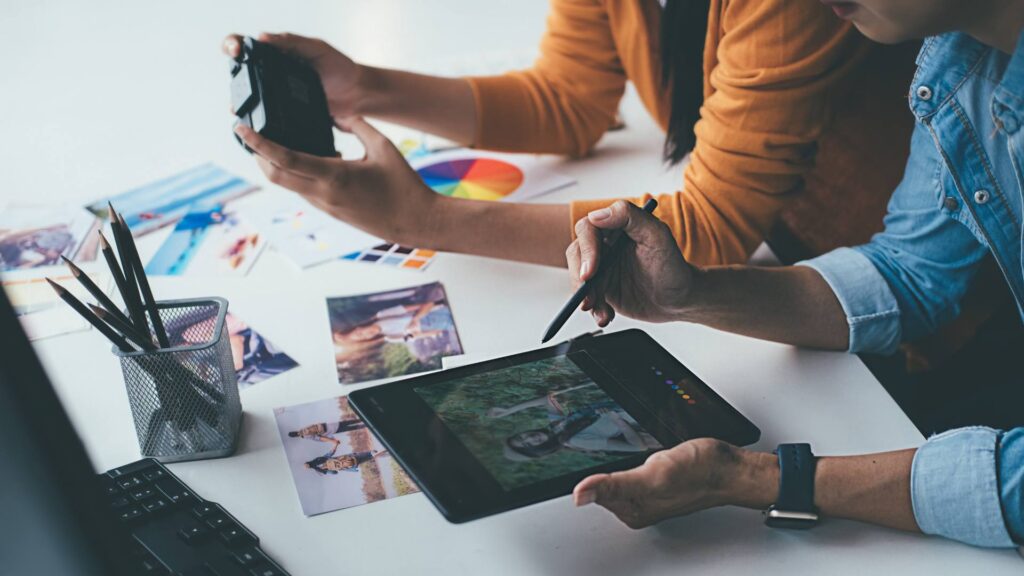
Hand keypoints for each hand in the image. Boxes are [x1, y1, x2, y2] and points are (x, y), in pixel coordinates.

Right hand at [222, 32, 363, 118]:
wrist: (356, 94)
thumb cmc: (338, 66)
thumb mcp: (316, 49)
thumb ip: (292, 42)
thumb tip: (263, 37)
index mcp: (275, 52)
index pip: (244, 44)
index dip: (233, 45)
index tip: (237, 52)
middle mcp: (271, 72)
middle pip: (240, 73)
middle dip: (233, 78)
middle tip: (237, 83)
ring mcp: (276, 93)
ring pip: (249, 97)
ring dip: (240, 102)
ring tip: (238, 108)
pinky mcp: (284, 112)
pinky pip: (266, 115)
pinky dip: (257, 119)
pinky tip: (255, 123)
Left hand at [234, 117, 442, 244]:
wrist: (416, 222)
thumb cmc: (405, 185)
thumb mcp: (384, 147)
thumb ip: (358, 125)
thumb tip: (339, 112)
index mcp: (334, 176)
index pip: (285, 159)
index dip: (258, 143)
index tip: (241, 129)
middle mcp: (323, 195)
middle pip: (274, 175)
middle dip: (256, 155)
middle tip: (248, 134)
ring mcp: (325, 206)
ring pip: (287, 184)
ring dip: (274, 165)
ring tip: (270, 143)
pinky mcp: (331, 212)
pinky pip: (303, 190)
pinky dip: (295, 174)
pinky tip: (302, 159)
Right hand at [566, 200, 694, 325]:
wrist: (679, 299)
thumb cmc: (673, 266)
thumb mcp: (658, 236)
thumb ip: (630, 217)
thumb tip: (598, 215)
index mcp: (616, 226)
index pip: (588, 229)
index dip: (586, 250)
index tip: (591, 271)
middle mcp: (605, 244)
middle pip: (577, 254)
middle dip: (579, 277)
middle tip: (588, 297)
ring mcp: (602, 267)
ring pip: (578, 277)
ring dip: (585, 297)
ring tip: (602, 312)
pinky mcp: (602, 288)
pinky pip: (587, 297)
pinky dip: (594, 309)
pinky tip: (606, 316)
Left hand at [573, 438, 776, 527]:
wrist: (728, 467)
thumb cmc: (699, 472)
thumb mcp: (652, 475)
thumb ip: (614, 485)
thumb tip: (580, 495)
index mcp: (631, 510)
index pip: (591, 492)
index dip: (581, 475)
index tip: (566, 462)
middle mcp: (636, 505)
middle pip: (600, 483)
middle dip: (598, 466)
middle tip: (599, 451)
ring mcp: (646, 493)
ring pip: (613, 475)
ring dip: (612, 462)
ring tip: (614, 452)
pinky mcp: (655, 479)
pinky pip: (628, 470)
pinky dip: (625, 460)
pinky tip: (631, 454)